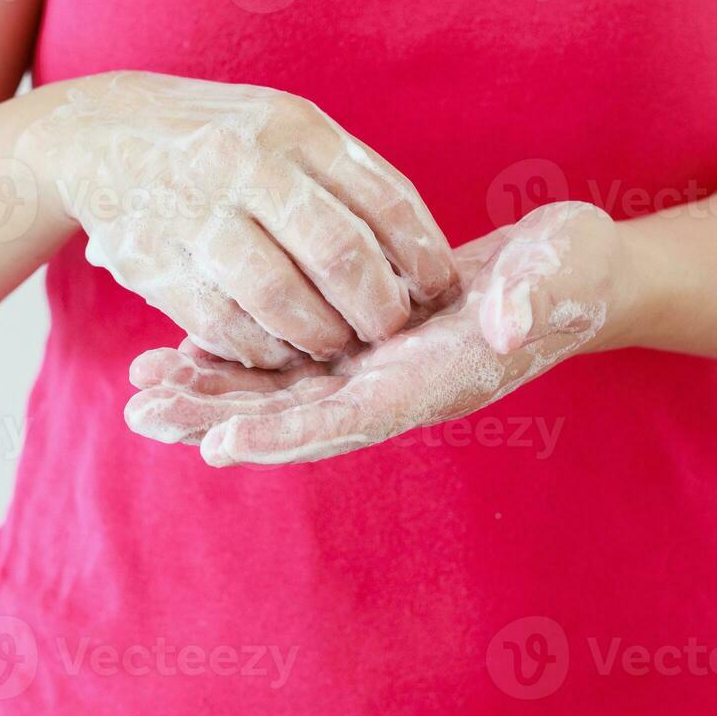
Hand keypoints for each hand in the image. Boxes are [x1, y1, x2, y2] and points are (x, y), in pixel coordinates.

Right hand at [16, 72, 457, 368]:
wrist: (98, 134)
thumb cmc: (221, 139)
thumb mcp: (285, 128)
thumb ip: (349, 179)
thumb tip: (422, 251)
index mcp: (293, 128)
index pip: (382, 200)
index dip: (421, 256)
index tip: (440, 291)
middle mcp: (246, 164)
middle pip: (338, 253)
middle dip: (377, 307)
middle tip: (389, 330)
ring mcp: (197, 212)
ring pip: (281, 297)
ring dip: (320, 336)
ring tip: (335, 344)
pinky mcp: (155, 261)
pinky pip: (224, 324)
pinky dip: (261, 349)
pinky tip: (279, 351)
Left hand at [123, 201, 627, 465]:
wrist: (574, 272)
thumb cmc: (575, 272)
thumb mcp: (562, 273)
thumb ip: (533, 299)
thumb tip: (503, 324)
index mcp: (439, 379)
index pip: (353, 419)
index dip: (287, 432)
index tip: (218, 444)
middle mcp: (398, 384)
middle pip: (297, 414)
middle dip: (219, 417)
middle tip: (141, 412)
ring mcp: (380, 365)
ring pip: (283, 389)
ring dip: (214, 391)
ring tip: (142, 386)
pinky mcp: (368, 339)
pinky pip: (293, 355)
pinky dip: (240, 355)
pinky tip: (185, 347)